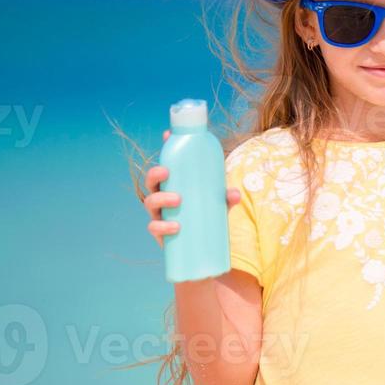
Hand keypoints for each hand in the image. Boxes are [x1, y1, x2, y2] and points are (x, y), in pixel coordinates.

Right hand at [143, 128, 241, 248]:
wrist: (202, 249)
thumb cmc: (207, 217)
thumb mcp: (219, 205)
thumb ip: (226, 198)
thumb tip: (234, 193)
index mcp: (174, 185)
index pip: (167, 164)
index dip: (166, 148)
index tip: (167, 135)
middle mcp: (162, 197)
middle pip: (151, 181)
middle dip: (155, 173)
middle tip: (167, 172)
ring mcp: (159, 215)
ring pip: (150, 202)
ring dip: (161, 198)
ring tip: (178, 200)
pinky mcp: (160, 233)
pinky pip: (154, 228)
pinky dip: (162, 226)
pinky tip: (175, 226)